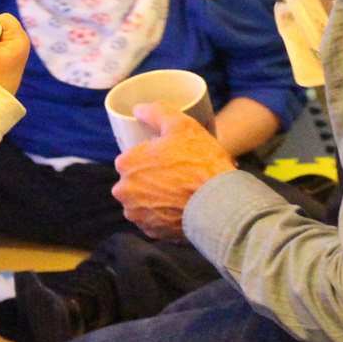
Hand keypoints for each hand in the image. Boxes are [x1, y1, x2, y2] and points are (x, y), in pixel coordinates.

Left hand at [112, 102, 236, 239]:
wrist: (218, 203)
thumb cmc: (199, 161)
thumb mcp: (181, 125)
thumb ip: (156, 112)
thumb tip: (139, 109)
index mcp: (126, 163)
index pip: (132, 157)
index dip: (150, 156)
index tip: (167, 157)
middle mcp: (124, 191)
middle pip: (135, 180)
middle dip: (150, 178)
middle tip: (176, 174)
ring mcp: (137, 215)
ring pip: (143, 202)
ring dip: (155, 198)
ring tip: (180, 193)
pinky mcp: (152, 233)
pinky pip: (154, 221)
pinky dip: (164, 216)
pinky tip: (181, 208)